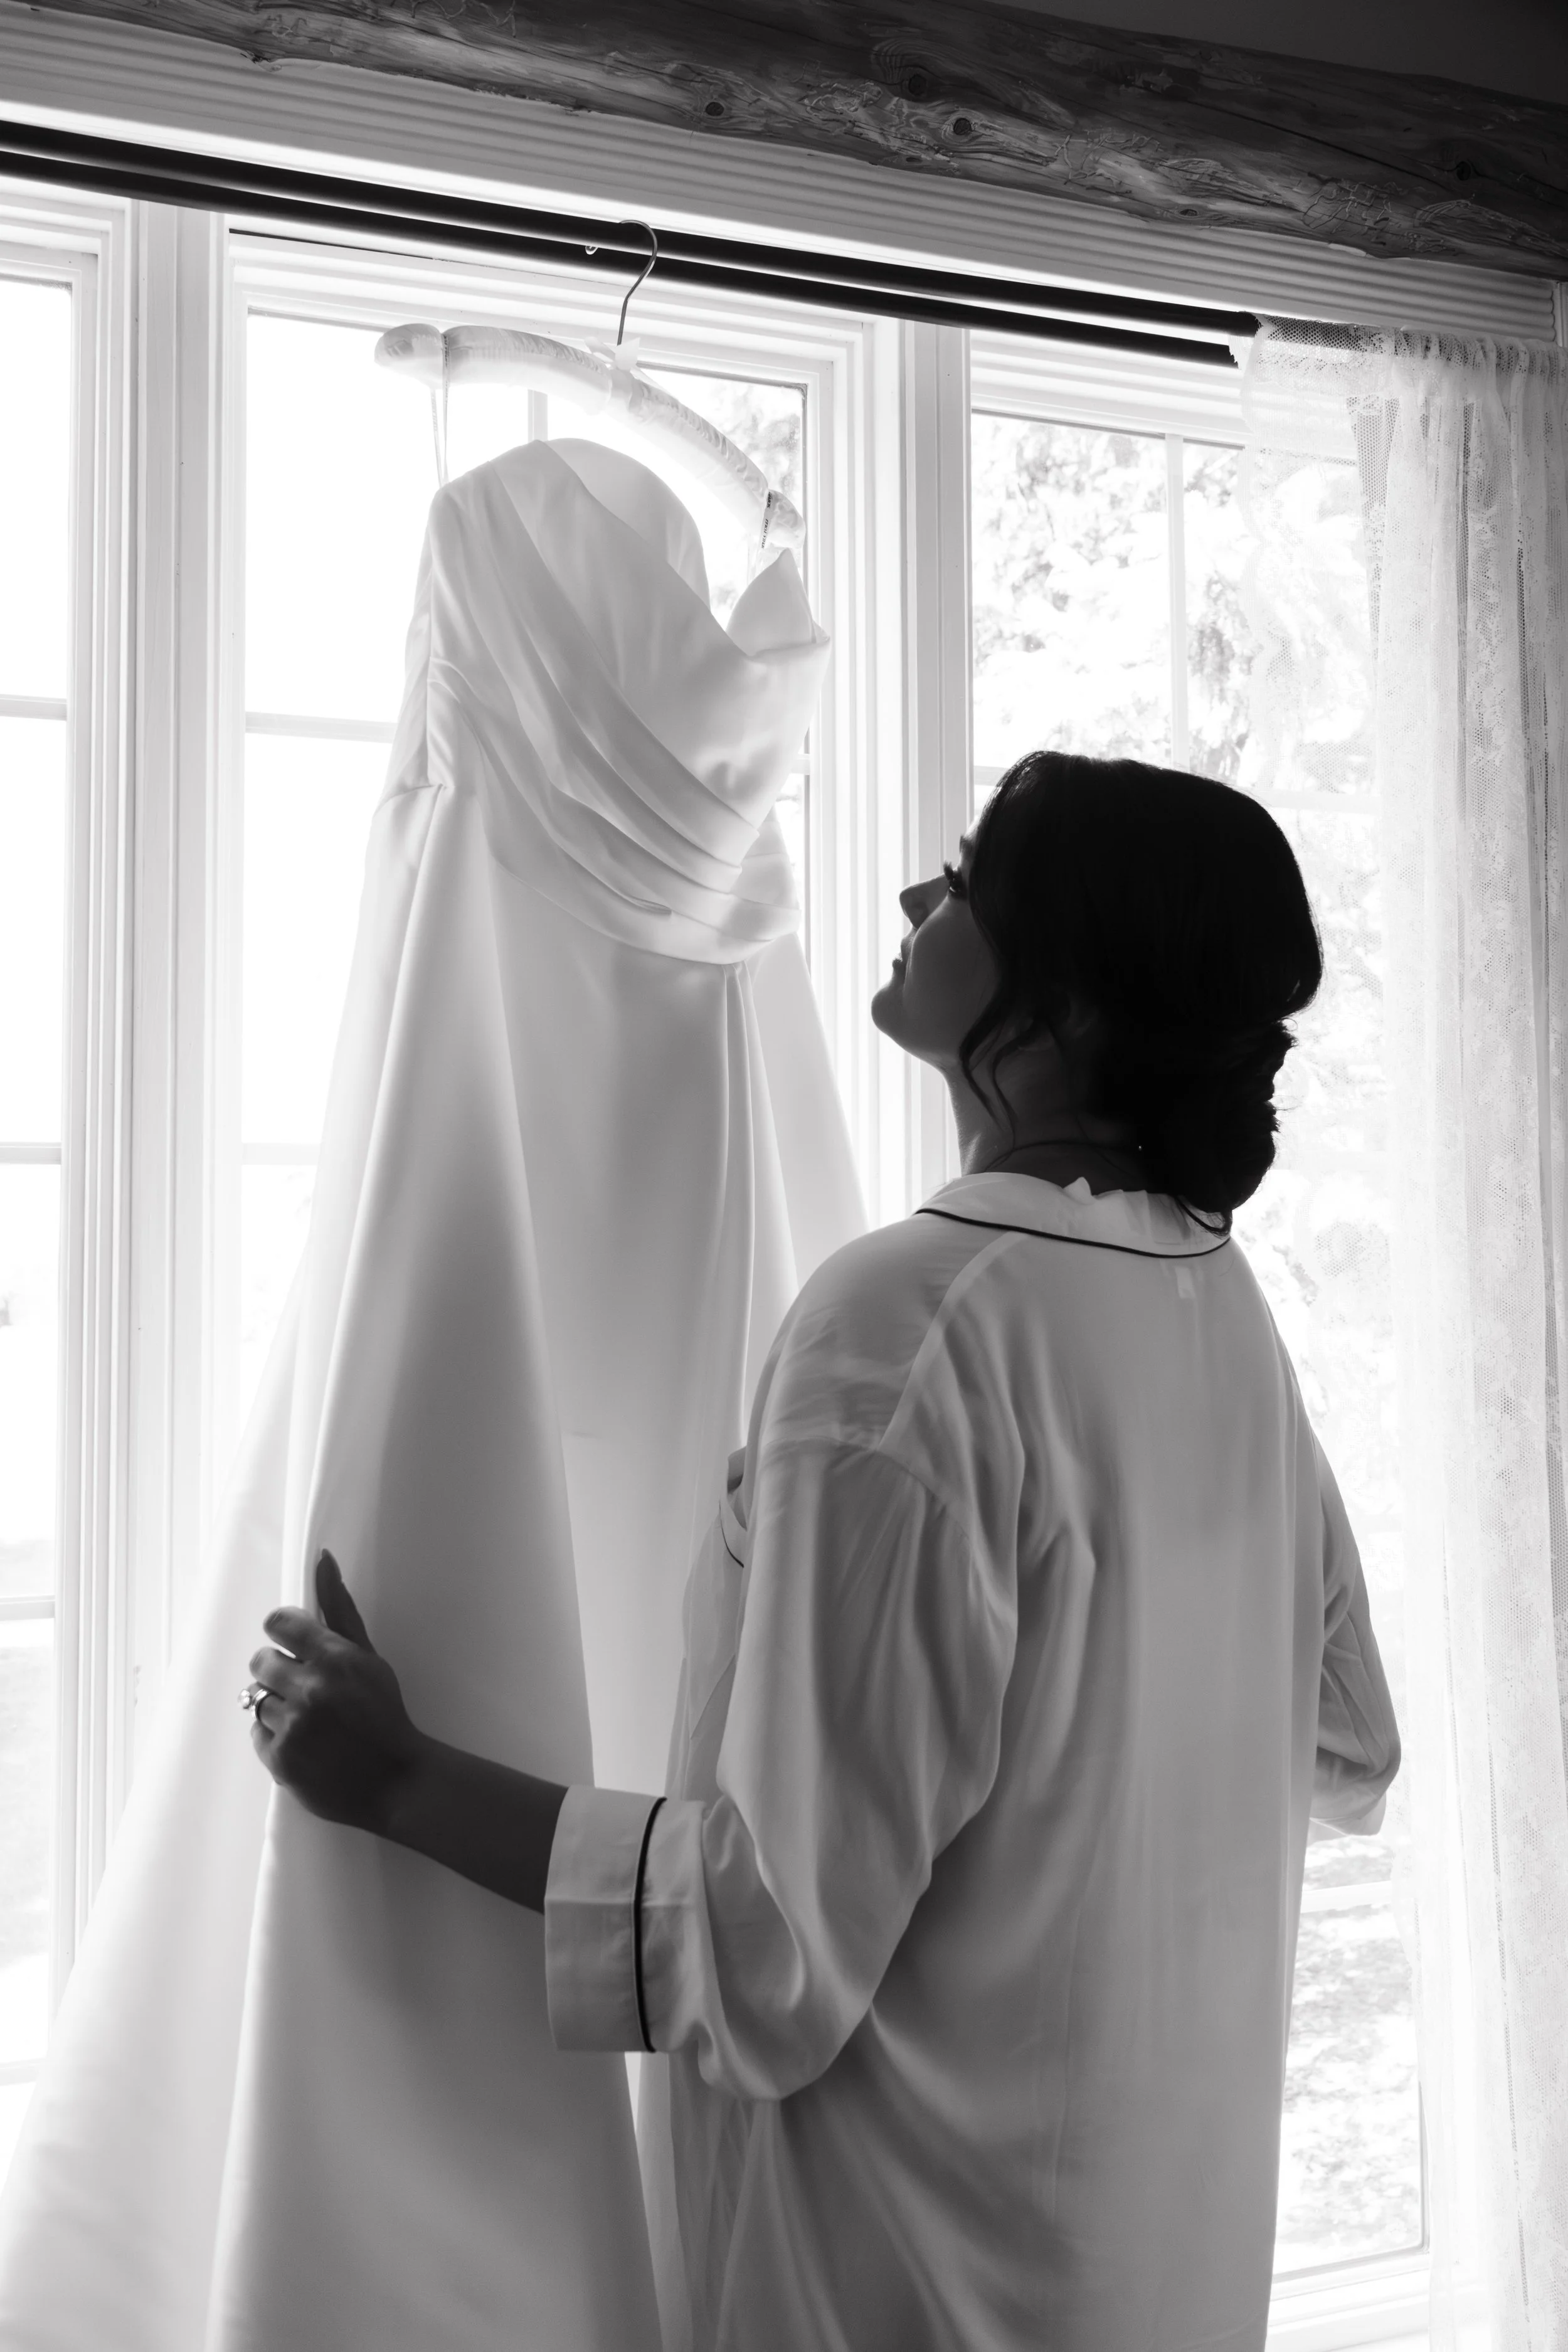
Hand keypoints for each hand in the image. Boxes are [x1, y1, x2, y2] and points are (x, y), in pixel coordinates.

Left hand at [248, 1551, 425, 1833]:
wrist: (395, 1781)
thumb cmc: (384, 1713)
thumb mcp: (369, 1657)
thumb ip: (340, 1609)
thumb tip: (322, 1557)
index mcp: (334, 1658)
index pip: (278, 1623)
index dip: (283, 1634)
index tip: (294, 1647)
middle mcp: (310, 1689)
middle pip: (260, 1661)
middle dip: (278, 1672)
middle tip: (303, 1689)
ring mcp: (293, 1727)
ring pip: (255, 1699)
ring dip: (277, 1706)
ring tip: (307, 1720)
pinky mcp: (279, 1761)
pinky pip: (256, 1734)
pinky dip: (274, 1737)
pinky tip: (303, 1742)